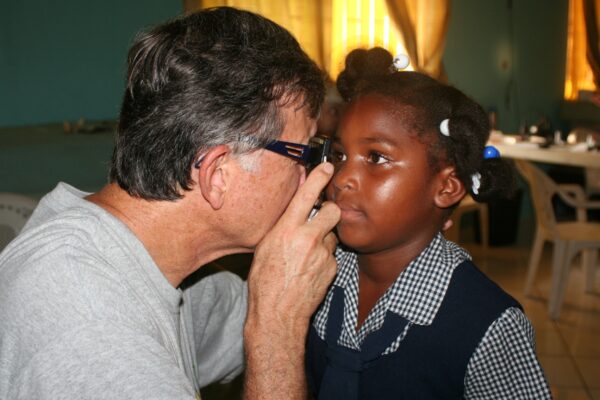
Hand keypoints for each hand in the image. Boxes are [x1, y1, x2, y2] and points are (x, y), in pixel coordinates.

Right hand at [247, 162, 339, 329]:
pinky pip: (332, 255)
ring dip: (324, 239)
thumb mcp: (264, 247)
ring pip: (332, 235)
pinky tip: (310, 269)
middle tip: (321, 218)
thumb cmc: (264, 282)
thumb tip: (292, 211)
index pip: (307, 194)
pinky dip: (324, 259)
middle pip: (333, 211)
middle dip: (329, 211)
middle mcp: (308, 238)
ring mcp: (323, 254)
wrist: (278, 314)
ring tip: (307, 254)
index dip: (319, 176)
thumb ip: (282, 227)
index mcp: (287, 230)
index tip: (327, 167)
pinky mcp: (332, 268)